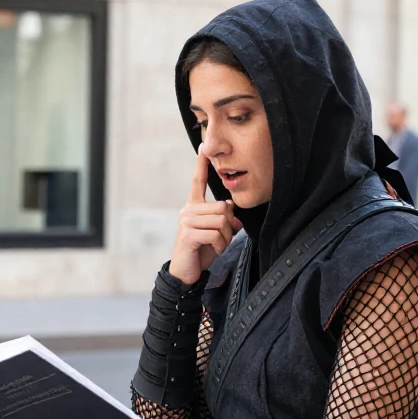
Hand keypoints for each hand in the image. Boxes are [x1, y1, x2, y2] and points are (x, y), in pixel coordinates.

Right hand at [168, 145, 241, 284]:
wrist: (186, 272)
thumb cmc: (201, 250)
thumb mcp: (216, 233)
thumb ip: (224, 220)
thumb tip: (231, 211)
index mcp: (193, 206)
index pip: (197, 181)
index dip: (201, 164)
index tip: (203, 146)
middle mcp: (187, 210)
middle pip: (222, 207)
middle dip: (228, 227)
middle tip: (221, 240)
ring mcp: (186, 221)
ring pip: (221, 221)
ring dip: (225, 238)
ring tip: (215, 246)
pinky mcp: (188, 234)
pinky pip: (216, 234)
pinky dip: (220, 245)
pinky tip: (212, 250)